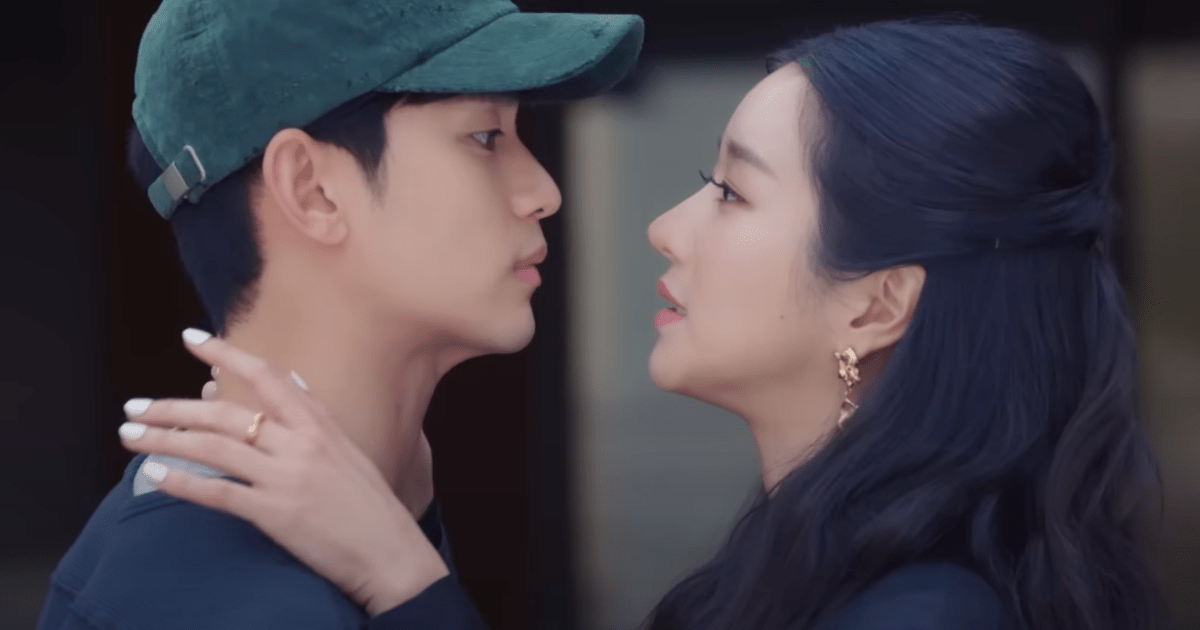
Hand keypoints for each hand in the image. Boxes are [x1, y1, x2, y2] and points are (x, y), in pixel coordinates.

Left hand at [118, 329, 447, 615]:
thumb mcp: (348, 449)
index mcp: (319, 425)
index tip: (191, 339)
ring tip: (130, 436)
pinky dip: (182, 482)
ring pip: (213, 447)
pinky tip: (154, 475)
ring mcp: (287, 478)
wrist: (390, 552)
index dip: (226, 354)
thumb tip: (293, 381)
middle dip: (172, 407)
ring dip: (164, 439)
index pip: (266, 376)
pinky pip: (218, 492)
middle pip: (226, 413)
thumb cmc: (370, 504)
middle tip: (135, 405)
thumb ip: (316, 415)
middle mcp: (301, 444)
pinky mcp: (275, 513)